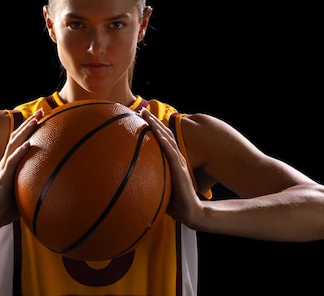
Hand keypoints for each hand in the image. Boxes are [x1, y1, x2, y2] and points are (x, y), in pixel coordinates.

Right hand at [0, 108, 43, 230]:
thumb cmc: (11, 203)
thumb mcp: (27, 188)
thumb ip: (37, 180)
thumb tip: (58, 178)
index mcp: (13, 162)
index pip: (22, 140)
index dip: (31, 127)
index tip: (43, 115)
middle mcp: (8, 161)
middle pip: (18, 137)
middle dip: (29, 123)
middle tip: (41, 111)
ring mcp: (4, 168)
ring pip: (14, 145)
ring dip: (25, 132)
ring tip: (34, 121)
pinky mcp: (2, 178)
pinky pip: (11, 163)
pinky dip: (19, 152)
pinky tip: (28, 144)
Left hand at [140, 108, 200, 225]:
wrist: (191, 213)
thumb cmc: (175, 203)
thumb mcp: (160, 188)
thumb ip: (150, 181)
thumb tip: (131, 181)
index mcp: (171, 161)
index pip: (162, 141)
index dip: (153, 128)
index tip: (141, 118)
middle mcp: (176, 158)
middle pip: (164, 135)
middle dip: (153, 121)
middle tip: (141, 110)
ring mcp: (179, 162)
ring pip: (167, 139)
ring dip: (157, 125)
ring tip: (146, 114)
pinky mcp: (181, 169)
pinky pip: (170, 152)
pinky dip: (163, 140)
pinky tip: (156, 131)